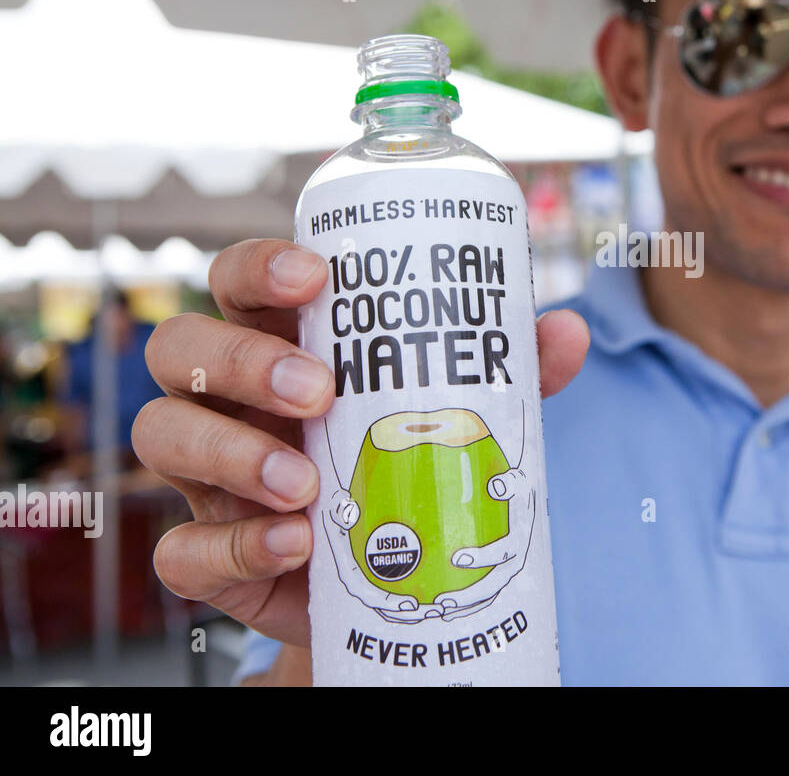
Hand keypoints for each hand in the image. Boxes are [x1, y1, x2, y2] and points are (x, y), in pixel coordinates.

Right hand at [134, 238, 589, 649]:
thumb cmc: (413, 470)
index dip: (257, 266)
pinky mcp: (213, 555)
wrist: (395, 583)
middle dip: (241, 359)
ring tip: (309, 482)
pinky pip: (180, 550)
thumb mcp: (459, 417)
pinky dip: (233, 544)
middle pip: (179, 347)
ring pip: (162, 434)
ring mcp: (207, 478)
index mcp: (280, 345)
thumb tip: (565, 329)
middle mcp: (228, 402)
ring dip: (231, 451)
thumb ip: (506, 374)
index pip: (237, 283)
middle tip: (320, 389)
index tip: (313, 274)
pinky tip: (292, 541)